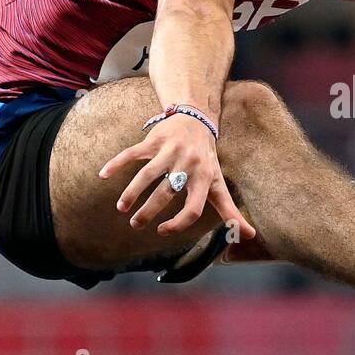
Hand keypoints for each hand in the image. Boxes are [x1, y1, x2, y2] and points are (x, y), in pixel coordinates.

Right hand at [98, 114, 256, 238]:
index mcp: (204, 179)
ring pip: (146, 175)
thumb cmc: (207, 160)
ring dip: (132, 193)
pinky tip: (103, 175)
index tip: (162, 230)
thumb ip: (231, 212)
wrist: (197, 120)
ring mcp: (169, 152)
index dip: (178, 223)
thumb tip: (251, 235)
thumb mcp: (219, 184)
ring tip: (122, 208)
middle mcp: (187, 165)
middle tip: (136, 224)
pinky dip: (116, 164)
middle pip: (165, 193)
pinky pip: (132, 153)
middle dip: (148, 211)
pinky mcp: (153, 140)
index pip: (193, 208)